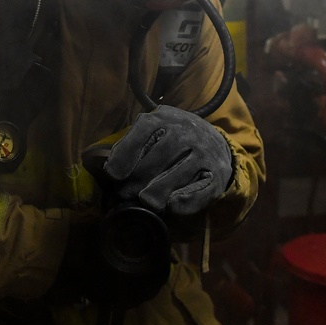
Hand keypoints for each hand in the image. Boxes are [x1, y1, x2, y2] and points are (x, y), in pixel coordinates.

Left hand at [104, 105, 232, 215]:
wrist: (214, 142)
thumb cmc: (171, 140)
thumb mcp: (153, 132)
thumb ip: (132, 145)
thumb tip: (109, 170)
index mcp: (165, 118)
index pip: (144, 131)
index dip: (127, 153)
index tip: (113, 175)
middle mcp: (186, 132)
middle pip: (160, 156)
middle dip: (139, 178)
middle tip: (124, 195)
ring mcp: (204, 152)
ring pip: (179, 172)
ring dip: (160, 189)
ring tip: (145, 201)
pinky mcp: (217, 173)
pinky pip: (201, 189)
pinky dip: (186, 199)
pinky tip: (172, 206)